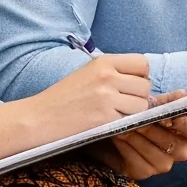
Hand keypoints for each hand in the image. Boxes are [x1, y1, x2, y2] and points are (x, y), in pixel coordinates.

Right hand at [39, 53, 155, 137]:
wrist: (40, 117)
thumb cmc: (64, 96)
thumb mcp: (88, 73)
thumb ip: (114, 72)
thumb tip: (144, 80)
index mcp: (103, 62)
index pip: (142, 63)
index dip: (141, 76)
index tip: (131, 86)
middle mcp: (107, 76)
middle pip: (145, 86)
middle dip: (138, 97)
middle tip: (122, 104)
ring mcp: (106, 97)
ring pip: (142, 105)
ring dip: (133, 112)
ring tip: (114, 113)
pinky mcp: (104, 118)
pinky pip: (129, 120)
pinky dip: (122, 124)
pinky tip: (107, 123)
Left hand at [96, 102, 186, 179]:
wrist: (119, 133)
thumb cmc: (142, 117)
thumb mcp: (153, 105)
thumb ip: (167, 100)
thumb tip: (183, 94)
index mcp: (186, 132)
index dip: (184, 124)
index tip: (170, 117)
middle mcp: (179, 151)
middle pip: (169, 141)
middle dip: (150, 128)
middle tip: (135, 117)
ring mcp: (163, 164)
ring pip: (151, 151)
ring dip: (135, 137)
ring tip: (122, 126)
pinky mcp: (144, 172)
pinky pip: (136, 160)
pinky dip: (125, 147)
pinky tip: (118, 137)